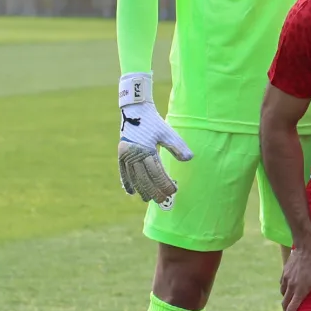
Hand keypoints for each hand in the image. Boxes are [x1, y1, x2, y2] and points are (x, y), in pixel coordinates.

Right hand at [117, 73, 192, 206]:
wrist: (135, 110)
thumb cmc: (154, 121)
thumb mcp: (167, 132)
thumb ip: (178, 146)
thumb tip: (189, 159)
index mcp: (146, 149)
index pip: (156, 172)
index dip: (164, 183)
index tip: (173, 191)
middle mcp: (134, 153)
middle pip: (144, 177)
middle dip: (153, 190)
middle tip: (162, 200)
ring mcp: (125, 154)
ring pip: (133, 176)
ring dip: (141, 189)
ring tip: (147, 200)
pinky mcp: (121, 154)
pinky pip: (123, 172)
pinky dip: (126, 182)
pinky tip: (130, 192)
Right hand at [280, 240, 310, 310]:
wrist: (307, 247)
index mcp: (301, 290)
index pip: (292, 309)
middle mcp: (291, 286)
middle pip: (285, 304)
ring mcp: (286, 279)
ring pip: (283, 294)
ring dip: (285, 301)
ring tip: (289, 304)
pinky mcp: (284, 272)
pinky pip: (282, 285)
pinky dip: (285, 290)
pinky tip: (289, 289)